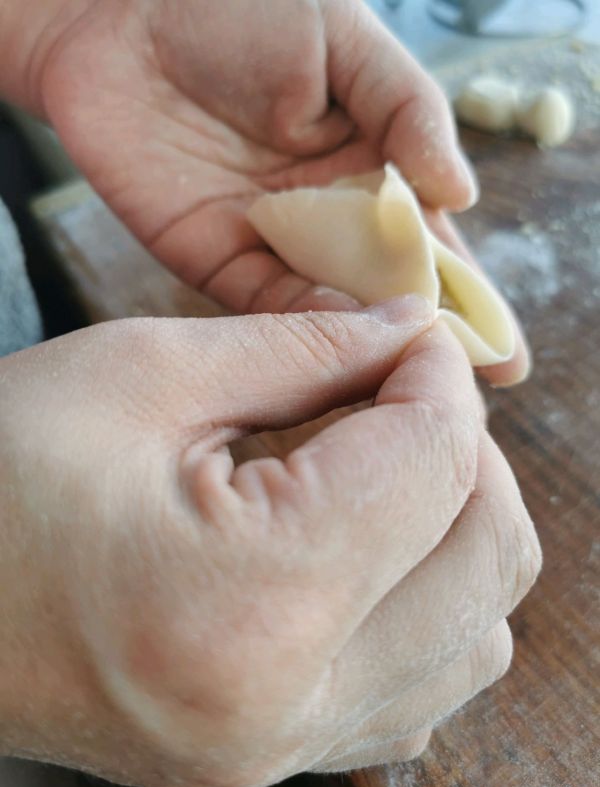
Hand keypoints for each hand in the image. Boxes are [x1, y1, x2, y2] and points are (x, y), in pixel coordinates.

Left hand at [0, 0, 528, 384]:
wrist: (116, 14)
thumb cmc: (239, 7)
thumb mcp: (347, 41)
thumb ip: (408, 112)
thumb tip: (461, 193)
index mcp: (368, 166)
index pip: (429, 244)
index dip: (468, 297)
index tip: (505, 353)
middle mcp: (327, 217)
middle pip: (387, 294)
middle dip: (429, 345)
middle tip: (474, 398)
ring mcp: (273, 244)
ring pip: (333, 311)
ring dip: (373, 348)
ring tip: (416, 386)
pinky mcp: (215, 262)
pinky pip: (268, 306)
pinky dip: (306, 328)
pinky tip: (345, 345)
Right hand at [0, 297, 540, 786]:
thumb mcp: (141, 376)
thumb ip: (302, 348)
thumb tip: (406, 333)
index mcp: (248, 601)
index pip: (433, 466)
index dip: (439, 378)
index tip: (411, 335)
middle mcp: (283, 706)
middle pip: (487, 557)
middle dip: (466, 451)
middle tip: (404, 392)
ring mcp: (279, 749)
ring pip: (474, 632)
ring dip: (455, 527)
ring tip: (383, 464)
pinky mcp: (268, 756)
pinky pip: (419, 684)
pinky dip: (423, 598)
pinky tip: (363, 543)